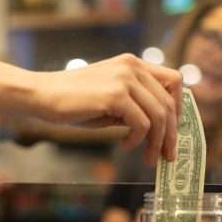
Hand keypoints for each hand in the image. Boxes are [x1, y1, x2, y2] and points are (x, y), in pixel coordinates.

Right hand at [34, 54, 181, 164]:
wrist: (42, 94)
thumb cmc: (74, 101)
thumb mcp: (111, 99)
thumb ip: (135, 105)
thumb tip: (159, 128)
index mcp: (133, 64)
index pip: (174, 81)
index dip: (179, 108)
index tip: (172, 130)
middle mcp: (133, 67)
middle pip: (169, 103)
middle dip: (171, 134)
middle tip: (166, 155)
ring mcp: (125, 79)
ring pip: (159, 115)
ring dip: (156, 141)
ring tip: (147, 157)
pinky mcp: (115, 95)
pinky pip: (141, 123)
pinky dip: (137, 140)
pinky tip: (124, 145)